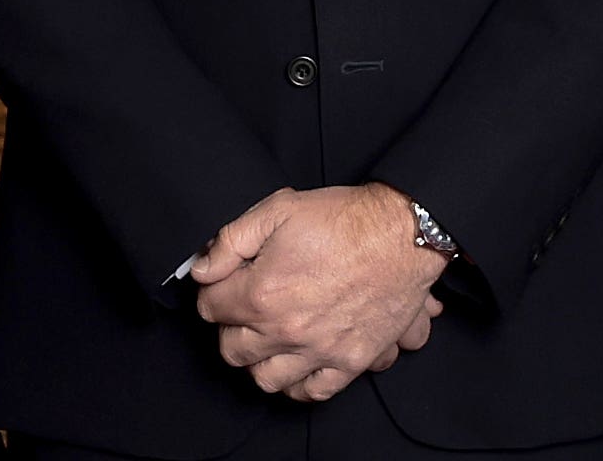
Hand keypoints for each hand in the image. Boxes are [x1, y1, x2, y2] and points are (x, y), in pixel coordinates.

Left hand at [189, 184, 446, 402]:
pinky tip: (295, 364)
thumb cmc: (341, 218)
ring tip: (265, 338)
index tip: (222, 284)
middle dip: (229, 328)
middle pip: (232, 350)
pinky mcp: (350, 362)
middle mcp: (286, 331)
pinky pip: (313, 391)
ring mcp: (320, 351)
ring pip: (266, 379)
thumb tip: (201, 268)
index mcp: (262, 293)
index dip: (212, 291)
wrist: (401, 234)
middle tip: (241, 310)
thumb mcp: (276, 210)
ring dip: (258, 360)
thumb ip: (230, 241)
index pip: (210, 308)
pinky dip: (298, 384)